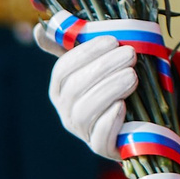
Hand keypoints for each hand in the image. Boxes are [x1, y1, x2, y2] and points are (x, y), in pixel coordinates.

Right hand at [42, 36, 136, 159]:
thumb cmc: (115, 84)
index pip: (63, 69)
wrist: (142, 119)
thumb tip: (37, 30)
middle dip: (103, 68)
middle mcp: (67, 112)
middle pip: (75, 89)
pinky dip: (109, 122)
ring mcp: (84, 132)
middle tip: (130, 54)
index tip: (112, 40)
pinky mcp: (103, 148)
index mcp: (61, 89)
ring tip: (132, 76)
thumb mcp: (95, 64)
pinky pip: (99, 140)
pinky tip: (122, 106)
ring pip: (84, 113)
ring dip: (109, 90)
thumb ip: (71, 46)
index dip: (86, 53)